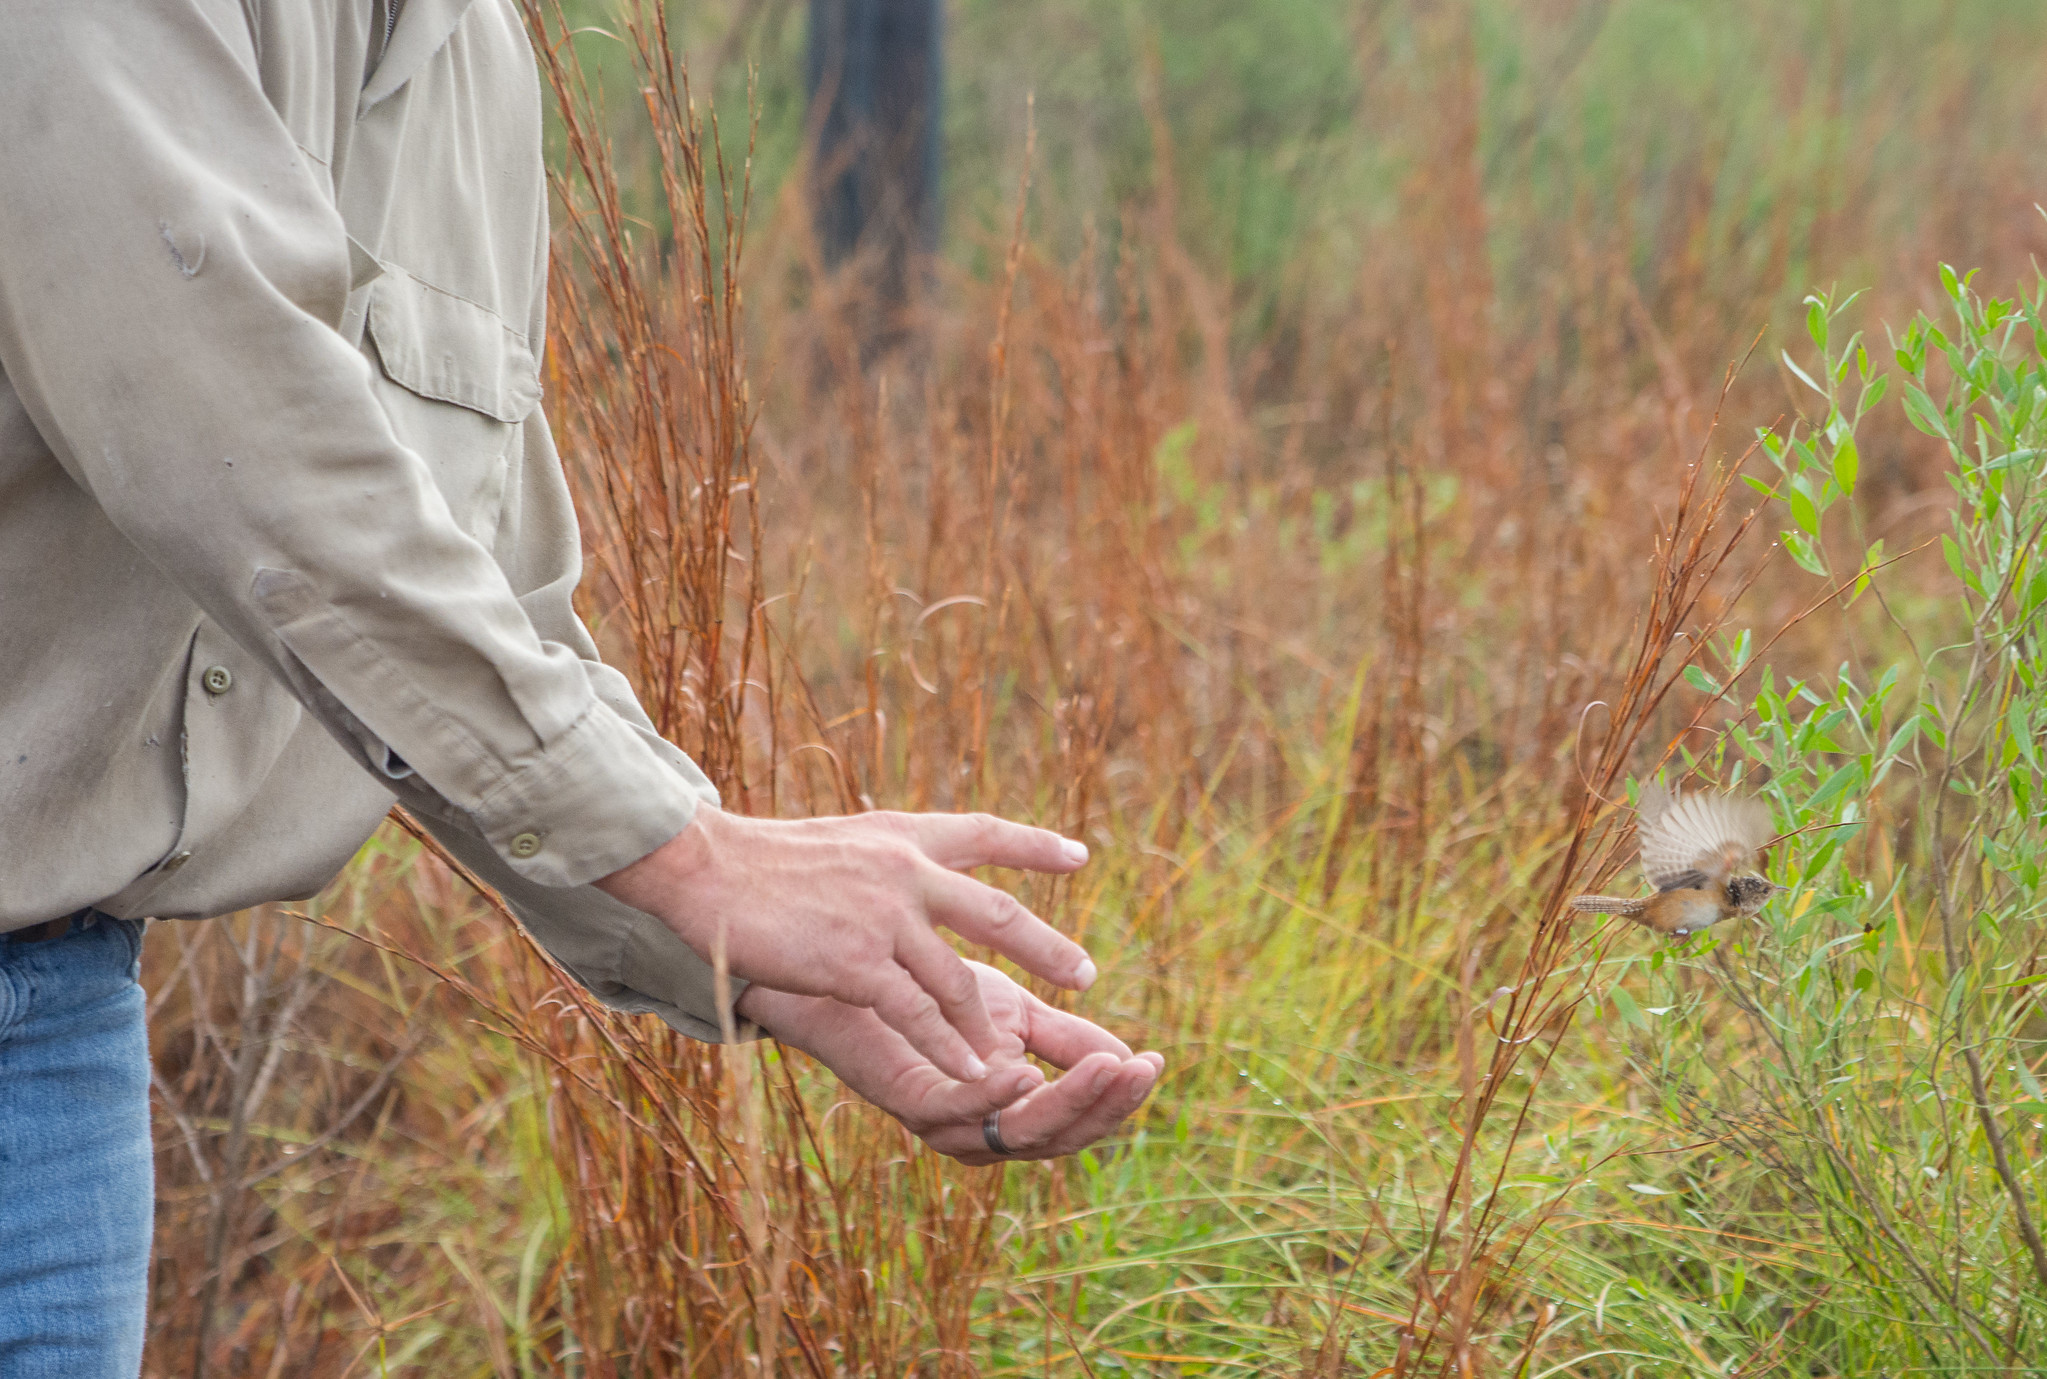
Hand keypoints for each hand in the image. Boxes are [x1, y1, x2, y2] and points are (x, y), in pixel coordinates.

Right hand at [596, 807, 1096, 1083]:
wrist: (706, 869)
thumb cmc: (760, 861)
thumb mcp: (840, 841)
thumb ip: (881, 860)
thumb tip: (906, 869)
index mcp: (902, 837)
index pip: (983, 832)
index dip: (1034, 845)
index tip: (1080, 856)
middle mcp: (906, 872)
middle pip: (995, 913)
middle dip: (1045, 947)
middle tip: (1086, 974)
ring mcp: (884, 917)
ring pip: (956, 980)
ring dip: (985, 1024)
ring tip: (1014, 1061)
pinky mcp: (857, 962)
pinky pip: (916, 1014)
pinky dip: (946, 1048)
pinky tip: (970, 1074)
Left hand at [736, 962, 1163, 1164]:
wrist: (847, 963)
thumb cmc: (926, 989)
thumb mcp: (1012, 1011)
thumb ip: (1064, 1038)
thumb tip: (1128, 1056)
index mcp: (1005, 1111)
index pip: (1073, 1118)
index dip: (1114, 1097)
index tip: (1154, 1061)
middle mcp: (975, 1129)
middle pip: (1053, 1137)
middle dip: (1103, 1105)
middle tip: (1141, 1070)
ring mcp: (940, 1121)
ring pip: (1014, 1133)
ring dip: (1064, 1101)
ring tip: (1108, 1069)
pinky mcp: (903, 1098)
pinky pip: (955, 1111)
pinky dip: (993, 1097)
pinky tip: (1027, 1072)